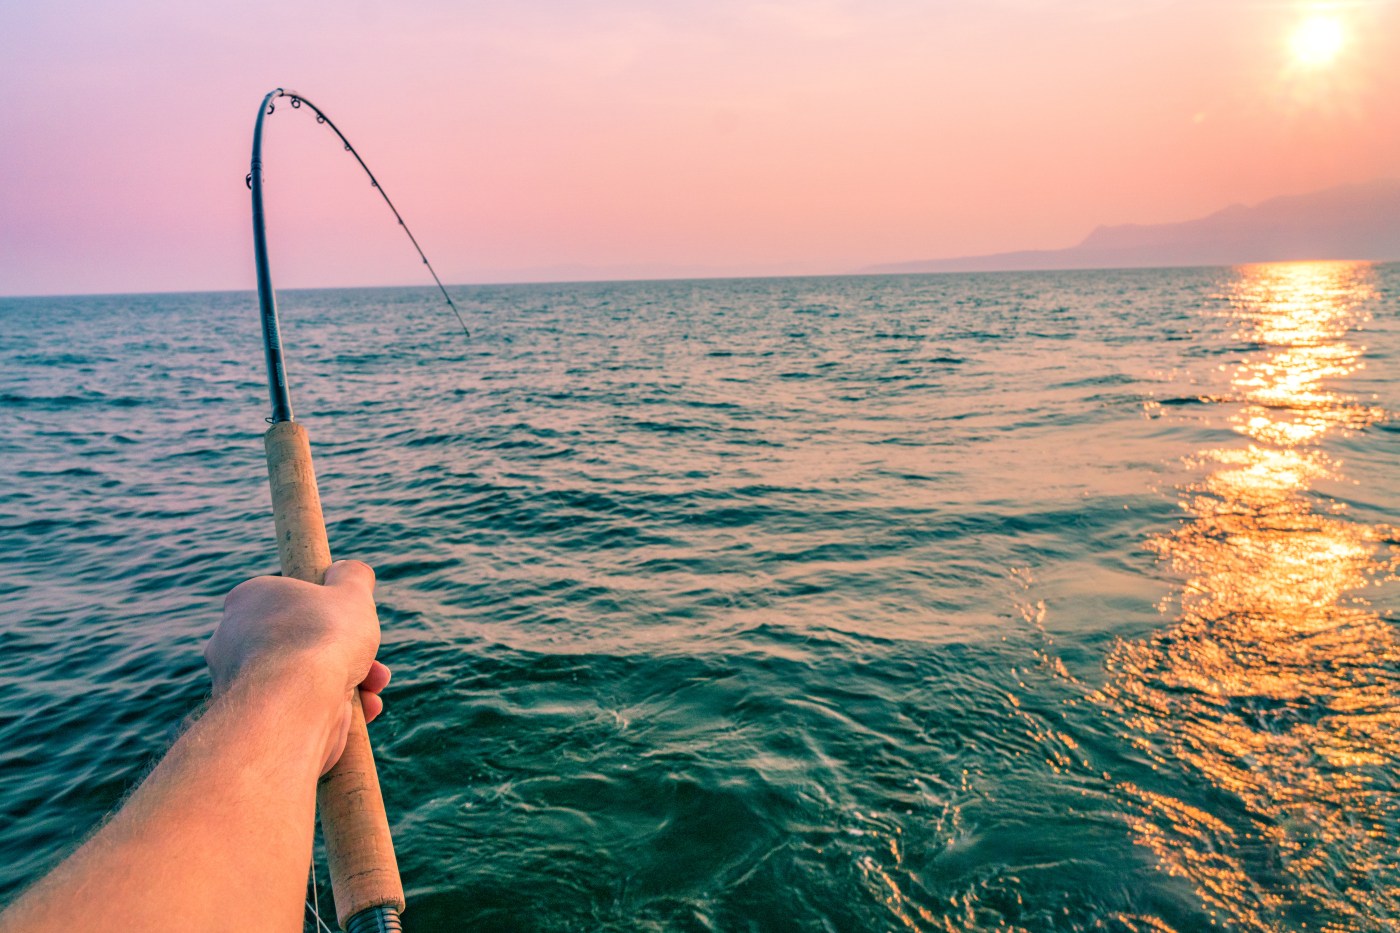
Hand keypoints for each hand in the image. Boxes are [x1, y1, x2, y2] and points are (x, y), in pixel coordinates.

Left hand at [204, 560, 390, 772]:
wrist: (294, 704)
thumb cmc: (321, 638)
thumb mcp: (351, 592)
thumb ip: (352, 576)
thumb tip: (348, 570)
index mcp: (249, 600)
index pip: (290, 599)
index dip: (330, 611)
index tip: (354, 622)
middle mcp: (234, 639)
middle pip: (302, 642)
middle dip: (346, 654)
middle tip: (373, 664)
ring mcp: (240, 682)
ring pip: (303, 678)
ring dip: (347, 682)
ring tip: (373, 690)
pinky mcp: (252, 718)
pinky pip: (297, 708)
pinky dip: (332, 710)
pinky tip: (361, 712)